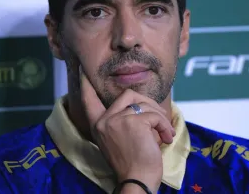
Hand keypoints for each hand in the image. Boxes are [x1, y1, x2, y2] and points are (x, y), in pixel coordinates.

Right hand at [79, 66, 175, 192]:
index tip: (82, 68)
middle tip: (159, 120)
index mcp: (98, 126)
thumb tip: (138, 105)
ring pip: (145, 104)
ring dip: (160, 118)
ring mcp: (118, 120)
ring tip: (165, 134)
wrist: (137, 180)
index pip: (89, 100)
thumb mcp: (118, 140)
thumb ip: (121, 122)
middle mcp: (104, 120)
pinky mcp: (134, 122)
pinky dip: (165, 126)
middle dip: (148, 104)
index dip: (86, 84)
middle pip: (128, 95)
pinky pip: (155, 116)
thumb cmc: (132, 164)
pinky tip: (166, 138)